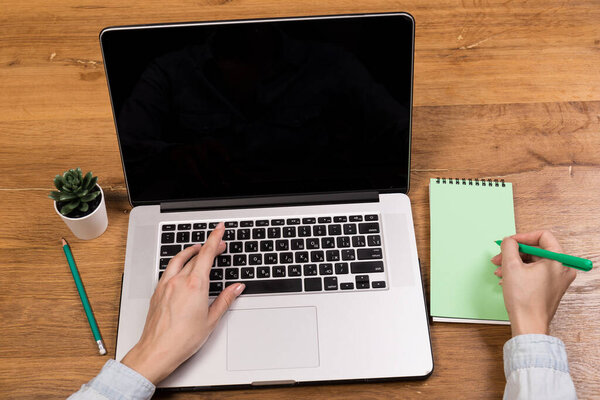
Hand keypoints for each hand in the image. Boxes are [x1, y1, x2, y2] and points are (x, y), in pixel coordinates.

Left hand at [121, 222, 244, 383]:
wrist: (157, 351)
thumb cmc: (183, 340)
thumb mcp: (211, 320)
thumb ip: (225, 300)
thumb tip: (236, 288)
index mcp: (195, 285)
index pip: (206, 253)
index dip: (215, 238)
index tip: (220, 229)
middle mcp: (179, 281)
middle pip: (195, 255)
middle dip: (208, 246)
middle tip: (218, 244)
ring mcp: (166, 285)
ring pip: (178, 259)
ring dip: (190, 251)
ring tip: (198, 249)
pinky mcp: (157, 291)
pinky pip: (168, 269)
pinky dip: (178, 262)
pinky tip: (182, 267)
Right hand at [491, 231, 575, 336]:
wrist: (528, 324)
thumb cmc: (524, 300)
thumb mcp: (511, 266)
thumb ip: (509, 247)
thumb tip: (509, 241)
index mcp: (558, 260)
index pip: (543, 236)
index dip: (523, 237)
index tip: (510, 242)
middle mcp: (563, 268)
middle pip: (537, 250)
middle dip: (515, 253)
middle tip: (500, 257)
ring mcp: (558, 279)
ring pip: (534, 261)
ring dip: (515, 263)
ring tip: (500, 271)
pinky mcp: (552, 287)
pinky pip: (536, 272)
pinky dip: (520, 272)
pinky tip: (507, 278)